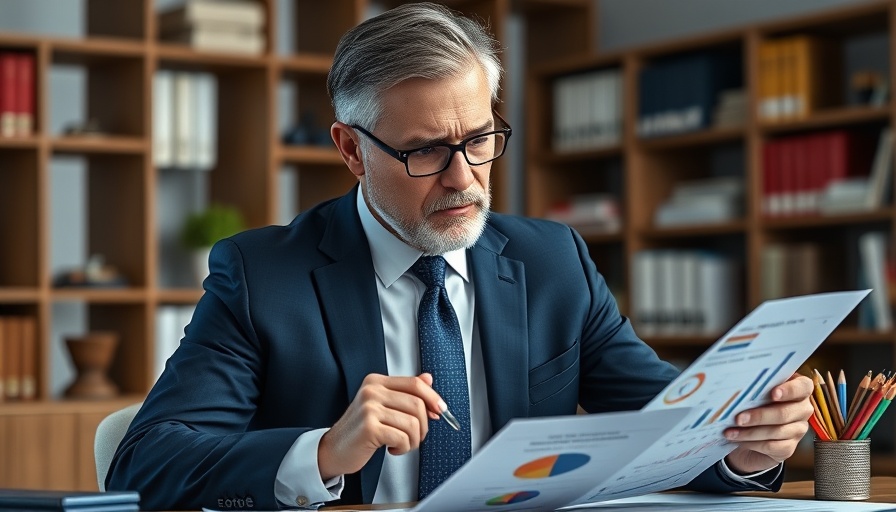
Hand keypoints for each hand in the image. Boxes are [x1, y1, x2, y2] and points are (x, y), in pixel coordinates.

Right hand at [318, 373, 444, 479]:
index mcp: (376, 382)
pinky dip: (403, 448)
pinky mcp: (369, 428)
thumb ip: (404, 392)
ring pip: (413, 423)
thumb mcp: (382, 407)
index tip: (440, 411)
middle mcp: (372, 391)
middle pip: (418, 404)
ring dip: (413, 440)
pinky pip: (402, 438)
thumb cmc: (359, 431)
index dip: (433, 398)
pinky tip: (392, 449)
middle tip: (415, 436)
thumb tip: (428, 378)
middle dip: (423, 426)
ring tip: (401, 444)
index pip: (415, 384)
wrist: (332, 450)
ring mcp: (369, 408)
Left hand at [723, 373, 813, 473]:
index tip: (773, 393)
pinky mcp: (788, 448)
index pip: (802, 387)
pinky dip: (752, 443)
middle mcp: (802, 409)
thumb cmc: (750, 406)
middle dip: (759, 416)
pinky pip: (772, 446)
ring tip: (731, 431)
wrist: (747, 435)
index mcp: (798, 389)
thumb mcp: (752, 394)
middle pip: (785, 413)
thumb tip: (738, 389)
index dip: (790, 390)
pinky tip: (737, 440)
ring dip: (750, 432)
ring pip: (776, 431)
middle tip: (738, 418)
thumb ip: (753, 389)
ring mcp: (797, 430)